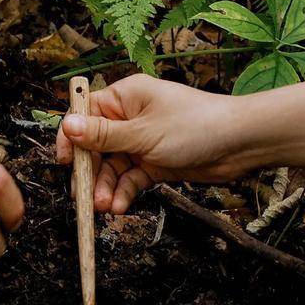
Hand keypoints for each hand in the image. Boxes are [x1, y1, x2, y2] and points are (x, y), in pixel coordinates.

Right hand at [56, 74, 245, 212]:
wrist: (239, 144)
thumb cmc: (196, 125)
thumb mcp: (143, 133)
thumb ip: (104, 135)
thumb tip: (68, 127)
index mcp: (125, 97)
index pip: (85, 114)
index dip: (71, 139)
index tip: (64, 163)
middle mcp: (130, 117)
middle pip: (95, 146)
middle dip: (89, 172)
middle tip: (84, 196)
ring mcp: (142, 141)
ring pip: (111, 167)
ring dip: (105, 187)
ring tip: (104, 207)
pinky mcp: (154, 163)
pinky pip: (130, 179)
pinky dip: (124, 192)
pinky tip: (120, 206)